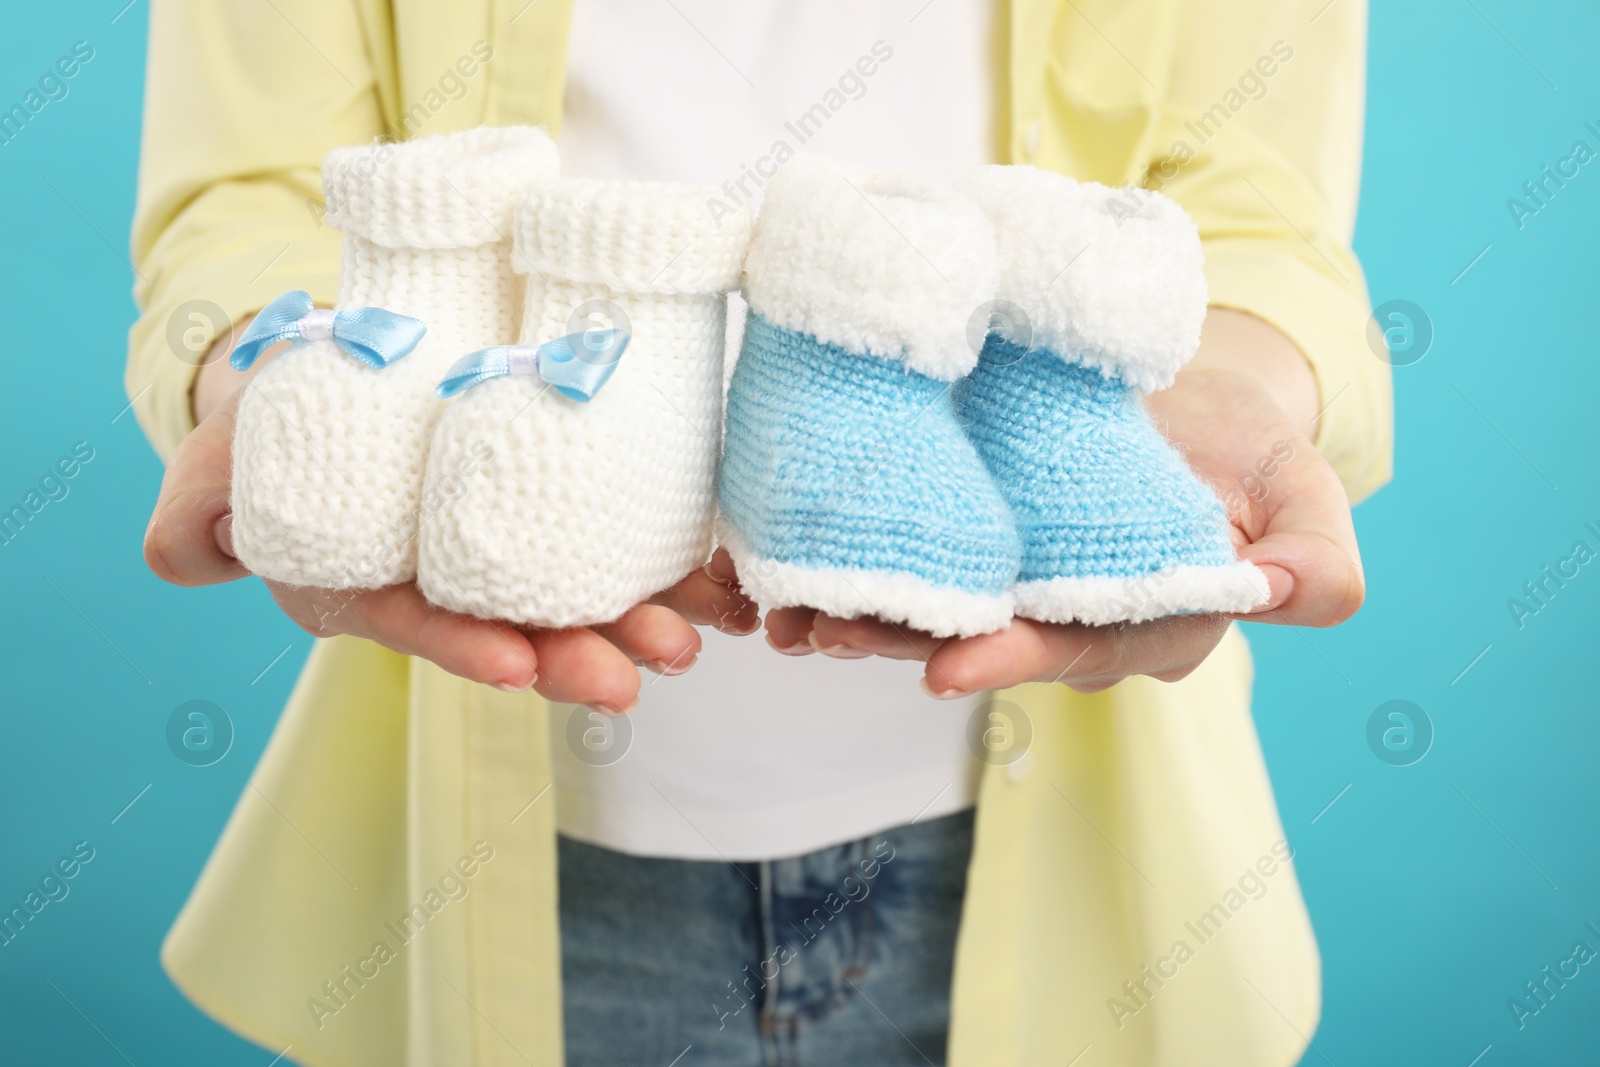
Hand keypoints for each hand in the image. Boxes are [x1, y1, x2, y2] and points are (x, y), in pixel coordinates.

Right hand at [144, 325, 758, 713]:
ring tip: (694, 636)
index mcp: (365, 587)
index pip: (415, 624)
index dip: (463, 648)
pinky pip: (609, 540)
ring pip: (573, 594)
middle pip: (513, 628)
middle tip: (637, 674)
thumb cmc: (266, 432)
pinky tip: (714, 577)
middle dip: (577, 654)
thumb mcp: (214, 464)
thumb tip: (182, 552)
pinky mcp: (551, 510)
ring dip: (636, 619)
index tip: (516, 665)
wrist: (330, 382)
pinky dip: (662, 560)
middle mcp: (442, 584)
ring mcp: (502, 551)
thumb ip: (198, 508)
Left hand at [763, 309, 1364, 695]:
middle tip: (825, 628)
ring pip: (927, 608)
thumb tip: (1283, 591)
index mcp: (1147, 627)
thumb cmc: (1249, 447)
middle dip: (899, 641)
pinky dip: (847, 560)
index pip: (1077, 652)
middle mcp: (1066, 619)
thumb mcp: (1303, 489)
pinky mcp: (967, 536)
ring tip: (785, 605)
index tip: (945, 668)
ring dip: (854, 610)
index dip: (1012, 661)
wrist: (1189, 390)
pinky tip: (784, 560)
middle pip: (978, 640)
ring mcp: (1010, 581)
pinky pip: (907, 557)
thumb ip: (1314, 555)